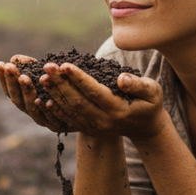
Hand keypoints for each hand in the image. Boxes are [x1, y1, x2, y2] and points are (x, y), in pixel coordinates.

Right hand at [0, 56, 70, 131]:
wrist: (84, 109)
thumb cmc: (61, 87)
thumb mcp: (46, 74)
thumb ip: (31, 68)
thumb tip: (15, 58)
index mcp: (25, 100)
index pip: (9, 90)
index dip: (3, 78)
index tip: (1, 64)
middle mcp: (31, 111)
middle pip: (17, 100)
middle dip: (12, 82)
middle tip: (10, 67)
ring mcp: (43, 120)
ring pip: (31, 108)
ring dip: (27, 92)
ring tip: (24, 77)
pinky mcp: (57, 126)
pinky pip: (50, 119)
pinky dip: (45, 110)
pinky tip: (43, 99)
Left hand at [36, 62, 165, 140]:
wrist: (145, 127)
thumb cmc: (149, 103)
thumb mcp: (152, 91)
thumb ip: (138, 84)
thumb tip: (122, 78)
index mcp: (118, 109)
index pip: (94, 92)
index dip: (79, 79)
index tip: (65, 65)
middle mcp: (104, 120)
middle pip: (77, 101)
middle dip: (60, 83)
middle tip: (47, 66)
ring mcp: (95, 127)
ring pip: (70, 111)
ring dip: (55, 94)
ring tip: (42, 77)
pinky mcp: (89, 129)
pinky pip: (68, 120)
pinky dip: (55, 110)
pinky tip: (42, 98)